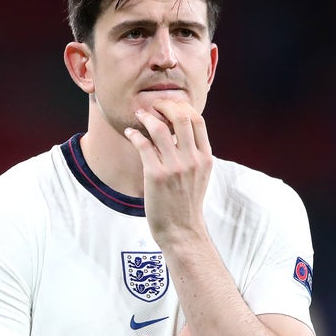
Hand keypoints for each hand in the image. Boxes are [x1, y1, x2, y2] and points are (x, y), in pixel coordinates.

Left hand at [124, 101, 211, 246]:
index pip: (198, 120)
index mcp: (205, 158)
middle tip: (153, 105)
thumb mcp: (200, 176)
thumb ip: (195, 155)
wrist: (181, 230)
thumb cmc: (187, 203)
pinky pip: (143, 145)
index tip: (169, 105)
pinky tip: (130, 133)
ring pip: (160, 128)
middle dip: (164, 105)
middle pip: (181, 117)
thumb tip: (181, 132)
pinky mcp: (156, 175)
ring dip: (147, 117)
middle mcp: (192, 160)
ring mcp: (174, 167)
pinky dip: (134, 135)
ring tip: (139, 115)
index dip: (182, 106)